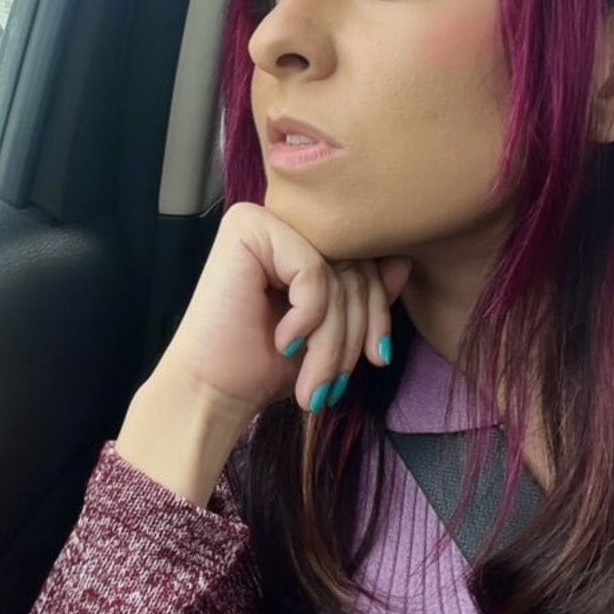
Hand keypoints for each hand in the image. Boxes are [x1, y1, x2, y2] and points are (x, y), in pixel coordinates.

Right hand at [156, 202, 409, 418]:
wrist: (210, 393)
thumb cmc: (264, 364)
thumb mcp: (330, 330)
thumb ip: (363, 294)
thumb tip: (403, 260)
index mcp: (296, 239)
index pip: (362, 260)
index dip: (378, 312)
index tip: (377, 358)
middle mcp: (279, 220)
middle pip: (353, 265)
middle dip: (357, 331)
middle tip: (337, 383)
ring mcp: (263, 220)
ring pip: (336, 273)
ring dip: (333, 339)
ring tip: (316, 381)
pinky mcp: (249, 229)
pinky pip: (313, 271)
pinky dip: (308, 319)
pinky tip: (282, 343)